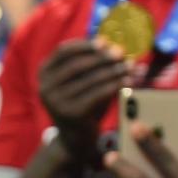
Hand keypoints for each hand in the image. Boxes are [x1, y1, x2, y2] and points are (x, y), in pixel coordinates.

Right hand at [38, 39, 130, 163]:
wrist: (76, 136)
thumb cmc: (82, 99)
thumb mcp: (83, 79)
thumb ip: (93, 62)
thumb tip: (113, 43)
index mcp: (44, 73)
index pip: (64, 51)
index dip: (85, 44)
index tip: (106, 41)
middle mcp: (45, 86)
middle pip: (78, 64)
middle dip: (104, 57)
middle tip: (123, 53)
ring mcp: (56, 101)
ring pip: (91, 79)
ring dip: (115, 70)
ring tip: (132, 65)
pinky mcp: (71, 113)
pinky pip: (98, 93)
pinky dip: (116, 84)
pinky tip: (129, 81)